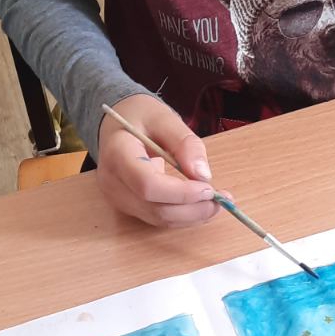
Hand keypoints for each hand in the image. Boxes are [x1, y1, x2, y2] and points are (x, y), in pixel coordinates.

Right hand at [97, 94, 219, 227]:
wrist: (116, 124)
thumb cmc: (139, 117)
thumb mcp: (164, 117)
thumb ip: (185, 143)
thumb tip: (203, 175)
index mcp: (117, 154)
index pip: (148, 184)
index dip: (181, 192)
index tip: (208, 188)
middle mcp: (113, 182)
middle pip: (155, 208)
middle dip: (192, 208)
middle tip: (222, 199)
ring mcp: (118, 197)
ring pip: (158, 218)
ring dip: (192, 215)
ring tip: (217, 202)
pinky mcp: (128, 206)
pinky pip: (158, 218)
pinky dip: (183, 215)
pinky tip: (201, 205)